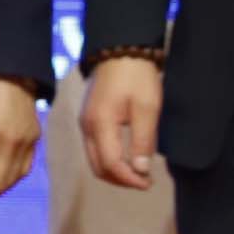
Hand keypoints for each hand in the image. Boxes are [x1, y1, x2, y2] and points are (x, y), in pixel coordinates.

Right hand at [80, 56, 165, 191]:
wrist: (120, 50)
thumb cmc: (137, 77)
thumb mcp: (147, 108)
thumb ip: (143, 141)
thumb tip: (140, 170)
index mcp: (100, 125)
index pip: (111, 165)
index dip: (129, 179)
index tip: (148, 183)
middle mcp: (87, 127)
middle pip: (98, 167)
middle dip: (121, 179)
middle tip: (144, 181)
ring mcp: (85, 123)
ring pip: (95, 159)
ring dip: (115, 171)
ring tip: (138, 171)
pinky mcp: (88, 118)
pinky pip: (95, 148)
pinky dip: (110, 159)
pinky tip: (127, 156)